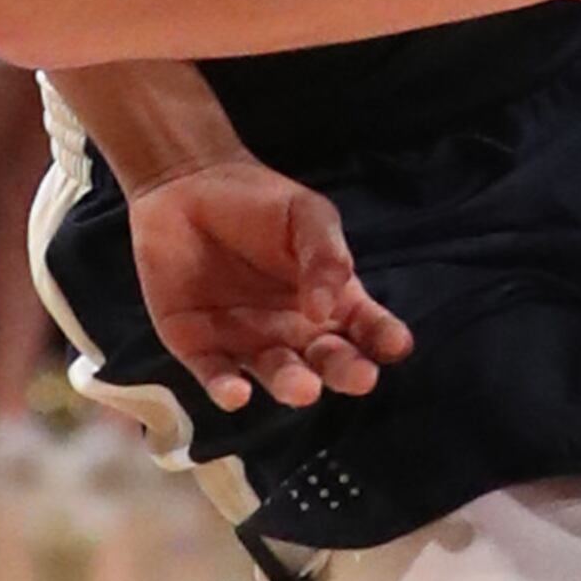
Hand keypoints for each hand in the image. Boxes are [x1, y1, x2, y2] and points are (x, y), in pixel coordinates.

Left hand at [127, 164, 414, 414]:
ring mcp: (250, 343)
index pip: (366, 329)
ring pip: (278, 375)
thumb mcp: (306, 216)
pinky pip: (217, 375)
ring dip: (292, 386)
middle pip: (329, 362)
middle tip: (360, 376)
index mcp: (332, 301)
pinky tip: (236, 394)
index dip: (384, 339)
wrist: (185, 187)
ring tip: (303, 388)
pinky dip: (227, 389)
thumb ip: (325, 255)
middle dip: (347, 372)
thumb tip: (325, 308)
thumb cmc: (257, 202)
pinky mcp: (200, 348)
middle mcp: (296, 332)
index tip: (395, 344)